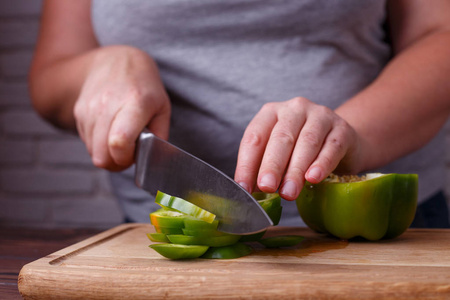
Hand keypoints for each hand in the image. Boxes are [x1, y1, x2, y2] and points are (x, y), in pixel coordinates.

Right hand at [74, 46, 170, 170]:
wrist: (115, 61)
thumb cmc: (144, 87)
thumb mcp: (162, 107)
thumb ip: (159, 135)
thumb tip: (151, 158)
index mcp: (135, 103)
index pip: (120, 141)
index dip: (125, 158)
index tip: (133, 156)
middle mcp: (109, 104)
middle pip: (102, 154)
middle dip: (116, 163)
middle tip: (127, 155)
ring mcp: (90, 108)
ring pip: (92, 152)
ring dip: (107, 154)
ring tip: (120, 142)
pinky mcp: (80, 111)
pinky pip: (86, 142)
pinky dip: (97, 144)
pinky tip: (108, 132)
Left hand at [234, 97, 360, 200]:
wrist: (340, 141)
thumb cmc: (300, 149)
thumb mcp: (279, 154)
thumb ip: (264, 168)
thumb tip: (250, 191)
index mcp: (271, 113)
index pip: (255, 137)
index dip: (247, 163)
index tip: (244, 187)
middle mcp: (295, 109)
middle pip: (281, 137)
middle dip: (272, 165)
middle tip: (266, 187)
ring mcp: (321, 116)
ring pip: (307, 142)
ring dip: (295, 170)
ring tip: (288, 192)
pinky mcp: (342, 129)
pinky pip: (331, 147)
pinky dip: (322, 164)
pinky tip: (313, 178)